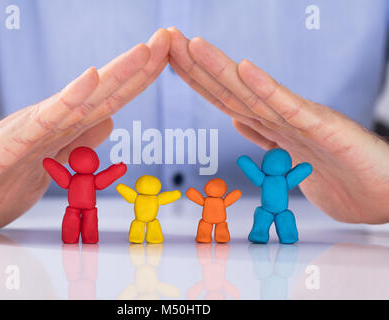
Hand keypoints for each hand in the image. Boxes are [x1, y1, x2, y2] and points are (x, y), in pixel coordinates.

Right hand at [0, 29, 170, 230]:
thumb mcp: (54, 166)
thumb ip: (79, 142)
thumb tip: (110, 120)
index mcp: (64, 127)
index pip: (110, 100)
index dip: (140, 80)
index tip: (166, 60)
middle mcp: (54, 119)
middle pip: (105, 91)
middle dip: (140, 66)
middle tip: (169, 39)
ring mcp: (35, 127)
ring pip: (83, 97)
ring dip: (117, 73)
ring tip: (146, 49)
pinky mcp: (15, 141)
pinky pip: (47, 117)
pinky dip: (70, 96)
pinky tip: (92, 76)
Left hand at [168, 27, 388, 223]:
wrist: (383, 195)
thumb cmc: (340, 176)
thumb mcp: (288, 159)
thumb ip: (264, 136)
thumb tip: (237, 120)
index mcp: (270, 125)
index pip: (225, 98)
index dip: (195, 79)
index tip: (169, 60)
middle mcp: (280, 117)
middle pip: (230, 89)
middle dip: (195, 65)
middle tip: (167, 38)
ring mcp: (300, 121)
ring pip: (252, 92)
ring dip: (219, 68)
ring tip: (192, 44)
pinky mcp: (323, 128)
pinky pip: (289, 106)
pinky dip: (266, 87)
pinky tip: (244, 67)